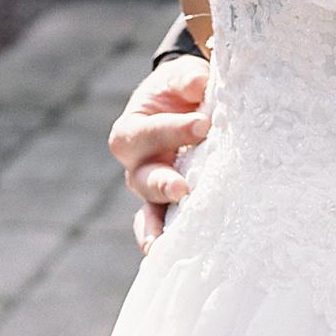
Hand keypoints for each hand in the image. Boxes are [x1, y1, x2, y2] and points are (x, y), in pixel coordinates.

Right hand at [108, 57, 211, 255]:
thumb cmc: (181, 90)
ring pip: (148, 210)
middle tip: (184, 188)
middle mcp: (135, 164)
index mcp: (132, 129)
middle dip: (163, 183)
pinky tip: (169, 258)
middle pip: (143, 178)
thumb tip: (198, 84)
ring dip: (159, 225)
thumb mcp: (181, 77)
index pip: (148, 132)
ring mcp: (150, 189)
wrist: (185, 103)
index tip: (204, 124)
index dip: (173, 129)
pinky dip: (163, 240)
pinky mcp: (167, 204)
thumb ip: (187, 78)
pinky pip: (160, 226)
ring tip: (166, 244)